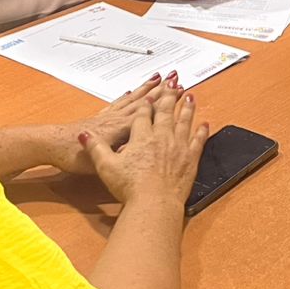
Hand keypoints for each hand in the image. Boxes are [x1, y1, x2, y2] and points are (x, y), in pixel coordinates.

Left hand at [48, 73, 167, 174]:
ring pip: (131, 99)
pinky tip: (130, 92)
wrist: (51, 145)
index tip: (178, 89)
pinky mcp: (99, 118)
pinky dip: (127, 97)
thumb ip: (120, 154)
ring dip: (145, 88)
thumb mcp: (100, 160)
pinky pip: (118, 104)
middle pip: (142, 100)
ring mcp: (107, 117)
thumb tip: (138, 150)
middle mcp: (116, 119)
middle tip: (173, 76)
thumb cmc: (74, 156)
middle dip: (159, 89)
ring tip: (157, 77)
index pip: (147, 111)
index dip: (163, 101)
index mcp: (120, 128)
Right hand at [79, 81, 209, 205]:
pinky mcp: (190, 159)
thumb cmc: (130, 187)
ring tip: (190, 96)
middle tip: (173, 85)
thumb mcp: (106, 167)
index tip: (148, 97)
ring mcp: (178, 147)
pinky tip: (205, 124)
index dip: (145, 105)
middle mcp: (161, 137)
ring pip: (184, 122)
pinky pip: (198, 141)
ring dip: (187, 108)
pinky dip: (202, 131)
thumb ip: (96, 148)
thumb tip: (84, 135)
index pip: (143, 115)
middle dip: (168, 97)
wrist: (154, 203)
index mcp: (141, 138)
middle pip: (165, 112)